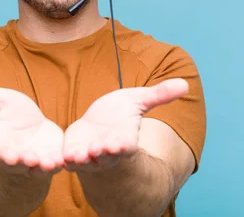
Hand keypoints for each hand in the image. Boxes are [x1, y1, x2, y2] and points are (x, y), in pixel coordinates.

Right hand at [0, 88, 63, 177]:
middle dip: (25, 162)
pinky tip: (68, 158)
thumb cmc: (7, 113)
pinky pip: (58, 163)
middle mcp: (16, 156)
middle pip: (19, 163)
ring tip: (51, 163)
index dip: (3, 154)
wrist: (29, 123)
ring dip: (45, 166)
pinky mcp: (53, 157)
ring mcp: (35, 160)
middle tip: (30, 160)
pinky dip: (62, 162)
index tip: (8, 155)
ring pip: (39, 167)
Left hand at [62, 78, 188, 171]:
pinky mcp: (72, 154)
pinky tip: (57, 157)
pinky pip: (67, 159)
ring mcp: (89, 155)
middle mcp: (107, 150)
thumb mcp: (138, 100)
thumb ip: (159, 95)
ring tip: (75, 155)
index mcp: (125, 138)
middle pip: (106, 154)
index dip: (123, 143)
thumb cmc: (121, 114)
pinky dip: (63, 159)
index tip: (122, 143)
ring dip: (81, 159)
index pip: (126, 143)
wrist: (99, 126)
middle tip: (98, 149)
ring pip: (85, 160)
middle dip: (102, 153)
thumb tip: (185, 84)